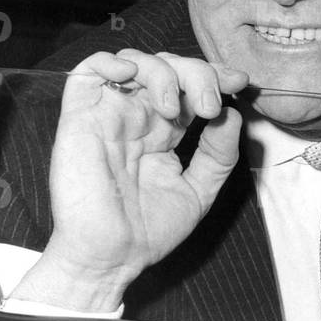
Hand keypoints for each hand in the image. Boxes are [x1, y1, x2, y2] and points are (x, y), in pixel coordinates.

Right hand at [13, 49, 247, 310]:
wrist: (113, 260)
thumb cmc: (149, 230)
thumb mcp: (200, 190)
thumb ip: (219, 153)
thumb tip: (234, 115)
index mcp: (163, 130)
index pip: (190, 85)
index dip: (215, 75)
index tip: (239, 82)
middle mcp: (137, 116)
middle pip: (169, 66)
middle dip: (198, 74)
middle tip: (210, 104)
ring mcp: (109, 115)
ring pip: (135, 60)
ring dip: (164, 72)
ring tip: (177, 108)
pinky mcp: (80, 119)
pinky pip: (87, 72)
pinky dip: (111, 62)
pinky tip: (132, 76)